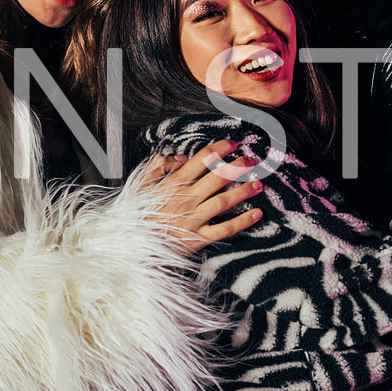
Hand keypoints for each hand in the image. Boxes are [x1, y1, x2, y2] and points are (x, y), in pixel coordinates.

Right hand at [140, 139, 263, 253]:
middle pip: (218, 178)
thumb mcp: (140, 185)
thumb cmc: (137, 215)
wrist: (133, 246)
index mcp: (174, 184)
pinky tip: (257, 214)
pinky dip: (242, 222)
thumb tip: (179, 157)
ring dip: (244, 191)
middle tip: (251, 161)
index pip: (201, 160)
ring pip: (224, 202)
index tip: (232, 144)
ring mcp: (194, 219)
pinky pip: (225, 229)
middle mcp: (187, 199)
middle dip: (237, 167)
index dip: (219, 149)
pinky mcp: (199, 238)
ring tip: (258, 183)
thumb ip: (157, 166)